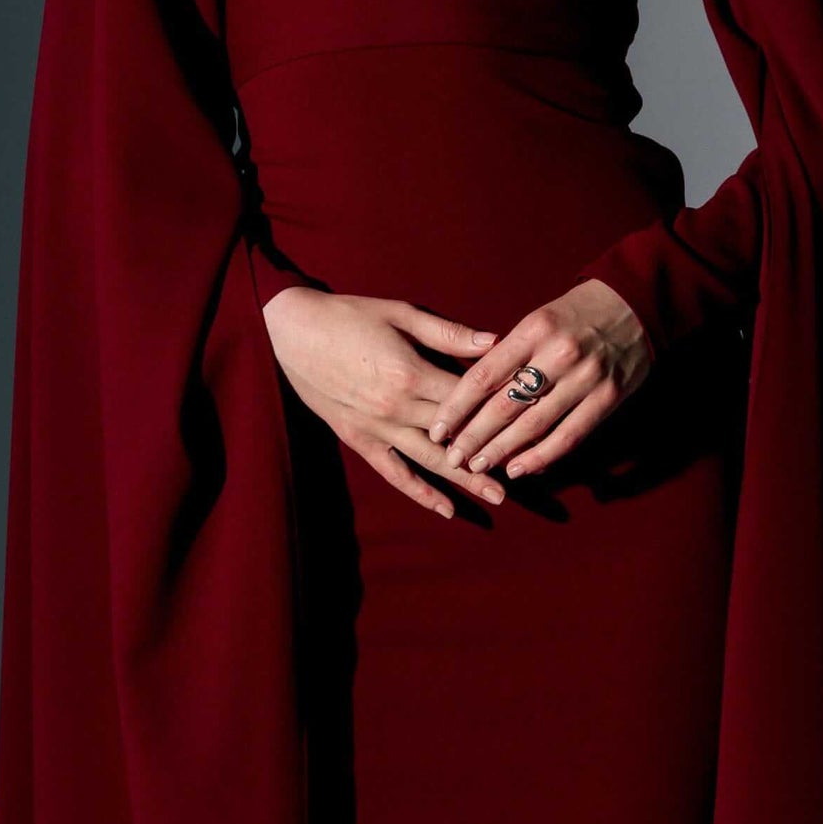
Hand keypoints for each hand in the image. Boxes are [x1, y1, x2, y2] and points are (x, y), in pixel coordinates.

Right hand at [261, 286, 508, 518]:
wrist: (292, 332)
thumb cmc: (350, 315)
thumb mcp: (401, 314)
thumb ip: (448, 333)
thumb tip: (494, 341)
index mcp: (411, 373)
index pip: (467, 397)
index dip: (499, 407)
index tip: (530, 418)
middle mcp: (397, 408)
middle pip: (455, 435)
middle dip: (492, 451)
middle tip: (527, 472)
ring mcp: (378, 428)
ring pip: (430, 461)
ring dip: (465, 480)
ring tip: (498, 497)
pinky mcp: (360, 440)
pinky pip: (394, 473)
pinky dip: (420, 493)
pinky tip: (445, 509)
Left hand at [426, 278, 652, 480]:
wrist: (635, 302)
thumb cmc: (576, 313)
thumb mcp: (539, 319)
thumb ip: (510, 353)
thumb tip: (474, 395)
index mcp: (534, 329)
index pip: (483, 375)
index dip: (457, 406)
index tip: (437, 428)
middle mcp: (558, 353)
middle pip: (504, 405)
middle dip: (474, 436)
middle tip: (452, 457)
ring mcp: (585, 377)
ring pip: (534, 425)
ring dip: (502, 451)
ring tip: (478, 466)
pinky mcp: (608, 397)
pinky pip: (569, 435)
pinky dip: (542, 456)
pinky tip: (520, 468)